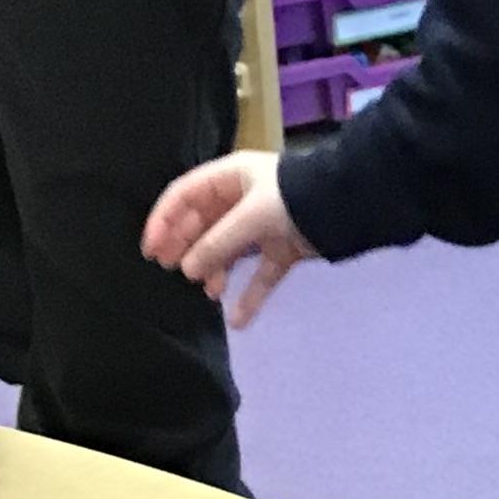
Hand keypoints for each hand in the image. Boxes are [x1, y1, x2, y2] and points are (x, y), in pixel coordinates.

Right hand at [144, 151, 314, 324]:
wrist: (347, 206)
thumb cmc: (294, 199)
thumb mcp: (250, 216)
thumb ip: (216, 242)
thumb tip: (186, 268)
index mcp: (230, 177)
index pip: (184, 196)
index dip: (164, 221)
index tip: (151, 251)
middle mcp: (243, 199)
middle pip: (203, 224)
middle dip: (187, 248)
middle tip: (173, 271)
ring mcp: (263, 225)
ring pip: (228, 250)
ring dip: (216, 271)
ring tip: (210, 290)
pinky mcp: (283, 249)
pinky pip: (260, 275)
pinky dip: (250, 296)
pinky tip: (238, 320)